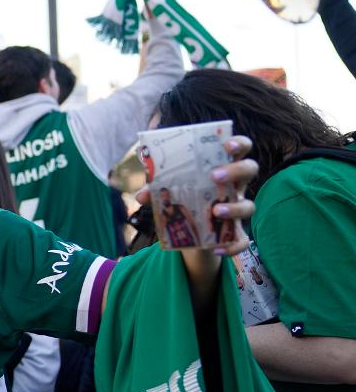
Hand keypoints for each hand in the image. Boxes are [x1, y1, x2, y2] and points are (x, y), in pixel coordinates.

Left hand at [135, 136, 256, 255]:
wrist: (190, 234)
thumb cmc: (183, 200)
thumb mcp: (170, 193)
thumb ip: (157, 191)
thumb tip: (141, 196)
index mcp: (221, 168)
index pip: (239, 149)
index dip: (238, 143)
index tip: (227, 145)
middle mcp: (234, 187)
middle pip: (250, 169)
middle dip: (236, 170)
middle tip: (215, 176)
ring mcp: (237, 209)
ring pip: (249, 206)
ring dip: (234, 208)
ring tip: (215, 212)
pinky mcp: (236, 233)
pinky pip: (242, 240)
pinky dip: (232, 245)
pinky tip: (216, 248)